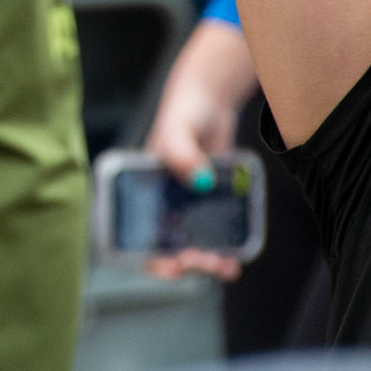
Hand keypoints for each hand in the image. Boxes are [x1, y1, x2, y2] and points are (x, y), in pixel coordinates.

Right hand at [141, 20, 256, 281]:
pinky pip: (212, 233)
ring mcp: (184, 206)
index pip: (135, 235)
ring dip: (206, 263)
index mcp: (140, 192)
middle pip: (166, 247)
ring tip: (227, 268)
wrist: (211, 103)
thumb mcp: (179, 131)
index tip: (171, 265)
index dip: (150, 257)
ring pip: (190, 246)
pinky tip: (236, 254)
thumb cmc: (183, 113)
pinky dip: (221, 247)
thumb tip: (201, 181)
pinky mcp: (208, 204)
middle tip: (208, 263)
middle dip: (186, 263)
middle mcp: (159, 203)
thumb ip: (183, 153)